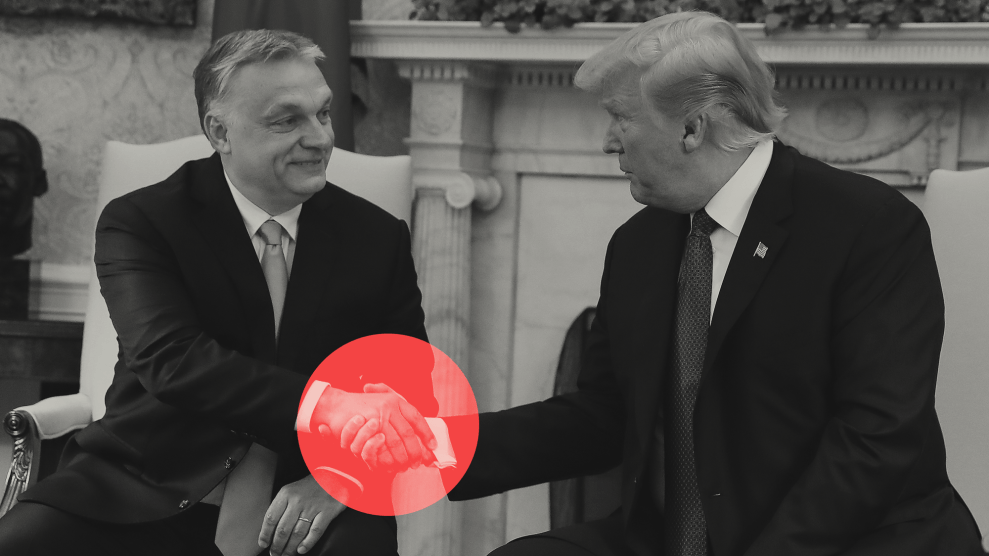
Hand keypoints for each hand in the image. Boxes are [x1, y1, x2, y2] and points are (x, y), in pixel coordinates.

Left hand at [258, 474, 346, 555]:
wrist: (335, 474)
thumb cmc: (311, 486)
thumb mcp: (292, 490)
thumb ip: (282, 507)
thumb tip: (270, 531)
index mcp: (286, 493)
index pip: (271, 518)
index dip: (265, 534)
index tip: (263, 544)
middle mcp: (298, 500)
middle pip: (283, 529)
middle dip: (277, 545)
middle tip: (275, 554)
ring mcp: (313, 506)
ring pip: (297, 533)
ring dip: (290, 548)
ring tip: (286, 555)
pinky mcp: (327, 511)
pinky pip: (315, 532)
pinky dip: (307, 543)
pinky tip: (301, 550)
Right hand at [312, 384, 436, 469]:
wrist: (337, 405)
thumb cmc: (361, 406)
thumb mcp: (382, 400)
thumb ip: (399, 413)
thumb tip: (416, 432)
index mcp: (395, 400)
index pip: (416, 418)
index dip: (426, 433)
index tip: (433, 446)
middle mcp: (388, 406)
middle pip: (408, 433)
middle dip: (415, 450)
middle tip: (418, 462)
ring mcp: (378, 416)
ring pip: (396, 442)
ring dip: (401, 457)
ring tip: (405, 466)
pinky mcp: (366, 427)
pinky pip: (381, 447)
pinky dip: (387, 458)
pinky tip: (391, 465)